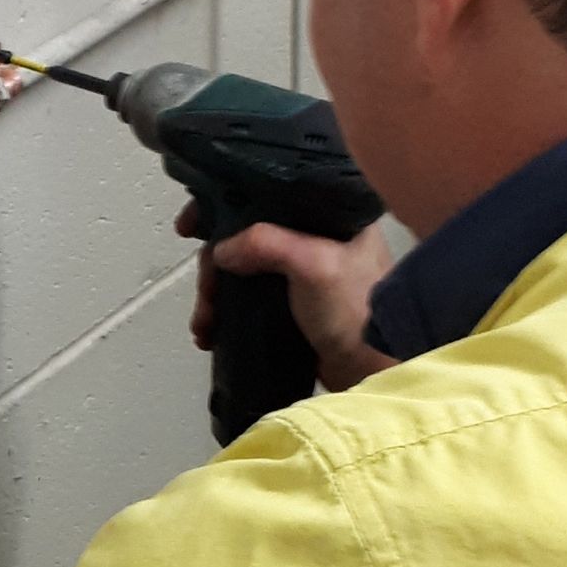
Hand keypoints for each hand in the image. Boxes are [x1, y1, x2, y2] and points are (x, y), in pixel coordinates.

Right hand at [178, 201, 396, 392]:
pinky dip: (225, 313)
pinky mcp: (290, 305)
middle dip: (214, 265)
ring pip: (240, 271)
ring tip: (206, 322)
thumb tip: (222, 249)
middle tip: (206, 290)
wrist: (372, 371)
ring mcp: (299, 273)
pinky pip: (246, 300)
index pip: (264, 194)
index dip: (224, 204)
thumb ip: (267, 245)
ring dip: (215, 294)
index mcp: (326, 215)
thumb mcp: (316, 265)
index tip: (194, 224)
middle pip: (243, 237)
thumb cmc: (360, 313)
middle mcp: (311, 238)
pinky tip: (212, 331)